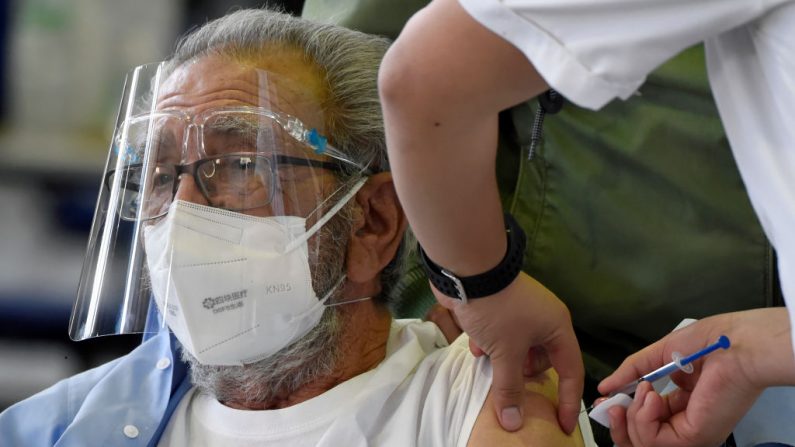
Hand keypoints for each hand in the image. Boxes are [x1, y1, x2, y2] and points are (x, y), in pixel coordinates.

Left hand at [434, 272, 583, 433]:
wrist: (467, 268)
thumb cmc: (496, 310)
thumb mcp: (505, 353)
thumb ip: (509, 388)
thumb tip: (513, 423)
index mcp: (557, 327)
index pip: (570, 370)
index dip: (567, 400)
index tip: (562, 425)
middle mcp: (545, 319)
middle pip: (542, 360)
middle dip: (523, 372)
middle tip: (508, 377)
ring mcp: (522, 311)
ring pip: (518, 348)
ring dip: (502, 357)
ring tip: (487, 356)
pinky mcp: (501, 307)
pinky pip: (501, 335)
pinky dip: (489, 344)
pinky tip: (475, 344)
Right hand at [599, 308, 793, 446]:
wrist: (735, 344)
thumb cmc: (706, 343)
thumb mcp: (658, 355)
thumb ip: (631, 372)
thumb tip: (604, 387)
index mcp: (681, 406)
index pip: (646, 421)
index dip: (623, 413)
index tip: (606, 400)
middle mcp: (685, 423)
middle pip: (640, 439)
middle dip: (619, 423)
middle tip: (611, 404)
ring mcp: (689, 433)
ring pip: (642, 443)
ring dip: (633, 415)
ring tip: (646, 389)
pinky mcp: (692, 437)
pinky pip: (652, 439)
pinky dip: (642, 417)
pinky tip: (652, 395)